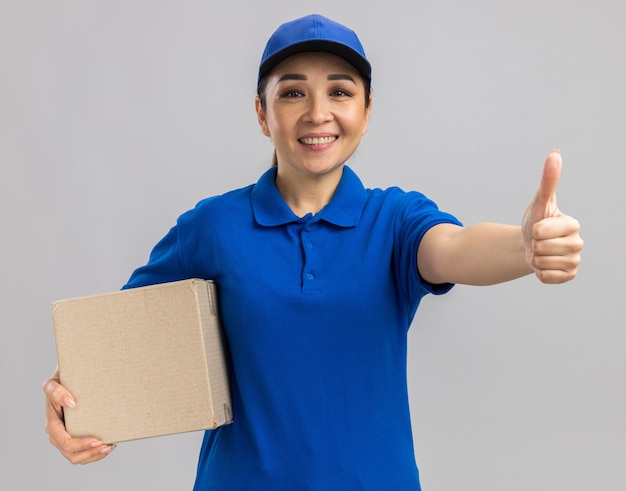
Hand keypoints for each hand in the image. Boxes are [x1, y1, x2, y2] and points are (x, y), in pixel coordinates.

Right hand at [43, 369, 115, 463]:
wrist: (68, 379)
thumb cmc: (61, 381)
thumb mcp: (54, 383)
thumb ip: (56, 391)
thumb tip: (70, 402)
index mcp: (53, 425)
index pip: (65, 442)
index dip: (81, 445)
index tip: (98, 440)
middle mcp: (58, 435)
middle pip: (72, 455)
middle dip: (91, 453)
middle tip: (108, 446)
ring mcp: (66, 437)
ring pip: (78, 457)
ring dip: (94, 455)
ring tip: (110, 446)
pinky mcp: (75, 436)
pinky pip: (83, 452)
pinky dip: (95, 453)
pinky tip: (108, 445)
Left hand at [522, 150, 582, 283]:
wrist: (531, 243)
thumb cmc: (536, 220)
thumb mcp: (540, 201)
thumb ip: (548, 180)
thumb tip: (555, 154)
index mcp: (573, 224)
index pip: (541, 232)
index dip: (533, 230)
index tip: (538, 227)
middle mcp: (578, 243)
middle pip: (542, 249)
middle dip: (533, 245)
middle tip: (537, 241)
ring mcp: (575, 261)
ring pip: (543, 264)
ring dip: (535, 259)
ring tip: (539, 251)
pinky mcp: (569, 276)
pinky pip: (547, 278)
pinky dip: (538, 272)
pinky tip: (543, 264)